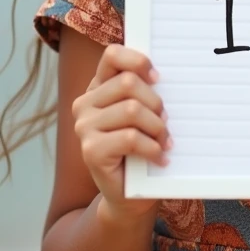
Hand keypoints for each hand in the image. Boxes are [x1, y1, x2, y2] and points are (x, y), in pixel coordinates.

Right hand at [72, 44, 168, 222]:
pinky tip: (160, 157)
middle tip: (165, 122)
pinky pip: (131, 138)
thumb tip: (164, 73)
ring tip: (164, 141)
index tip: (158, 78)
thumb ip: (145, 91)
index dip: (138, 61)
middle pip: (128, 83)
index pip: (112, 55)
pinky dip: (153, 148)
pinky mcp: (90, 151)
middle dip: (156, 102)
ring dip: (157, 127)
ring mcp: (84, 127)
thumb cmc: (142, 148)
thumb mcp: (144, 114)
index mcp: (98, 88)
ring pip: (132, 110)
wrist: (130, 194)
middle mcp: (85, 104)